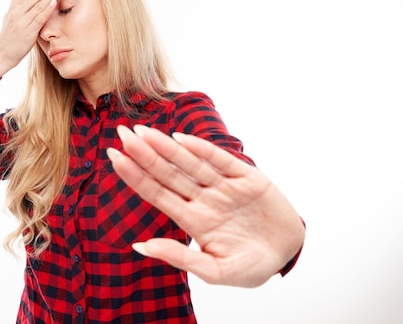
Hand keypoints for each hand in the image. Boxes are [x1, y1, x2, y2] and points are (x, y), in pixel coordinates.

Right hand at [0, 0, 60, 76]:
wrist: (2, 55)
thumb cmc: (8, 38)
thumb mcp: (9, 19)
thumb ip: (15, 7)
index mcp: (14, 7)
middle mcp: (17, 12)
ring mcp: (22, 21)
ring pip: (38, 4)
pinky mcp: (27, 32)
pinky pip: (39, 17)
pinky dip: (47, 8)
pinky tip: (54, 1)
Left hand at [107, 125, 304, 287]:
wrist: (288, 254)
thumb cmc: (250, 265)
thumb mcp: (216, 271)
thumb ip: (180, 257)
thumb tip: (139, 246)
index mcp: (192, 219)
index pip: (156, 193)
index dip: (135, 176)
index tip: (114, 158)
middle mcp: (202, 198)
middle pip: (167, 173)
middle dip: (144, 154)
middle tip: (121, 134)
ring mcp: (223, 186)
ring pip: (189, 163)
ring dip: (166, 147)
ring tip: (143, 132)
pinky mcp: (246, 177)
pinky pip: (220, 160)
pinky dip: (202, 149)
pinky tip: (180, 138)